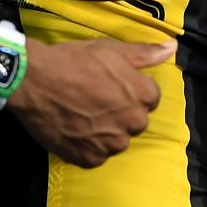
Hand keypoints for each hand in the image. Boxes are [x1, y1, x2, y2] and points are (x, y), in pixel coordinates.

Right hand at [11, 37, 169, 167]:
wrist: (34, 81)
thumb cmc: (75, 61)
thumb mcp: (113, 49)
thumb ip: (146, 53)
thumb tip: (172, 47)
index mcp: (143, 96)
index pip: (150, 99)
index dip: (131, 92)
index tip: (113, 87)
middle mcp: (132, 123)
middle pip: (135, 122)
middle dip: (122, 114)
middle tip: (97, 102)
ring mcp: (110, 143)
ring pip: (117, 142)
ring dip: (106, 133)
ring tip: (84, 117)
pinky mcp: (87, 158)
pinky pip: (96, 157)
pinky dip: (88, 148)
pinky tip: (75, 132)